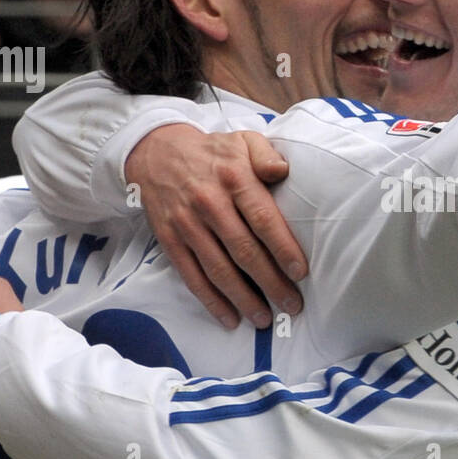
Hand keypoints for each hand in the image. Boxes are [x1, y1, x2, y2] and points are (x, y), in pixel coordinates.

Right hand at [125, 126, 307, 328]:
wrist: (157, 152)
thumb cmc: (213, 153)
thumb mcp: (243, 140)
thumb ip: (266, 154)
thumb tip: (282, 171)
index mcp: (233, 178)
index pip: (262, 218)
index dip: (282, 248)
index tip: (300, 272)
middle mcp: (210, 203)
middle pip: (244, 251)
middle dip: (270, 283)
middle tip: (292, 305)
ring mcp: (188, 224)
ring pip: (218, 269)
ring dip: (243, 298)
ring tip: (265, 318)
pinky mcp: (170, 240)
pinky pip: (192, 276)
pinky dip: (211, 301)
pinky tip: (229, 318)